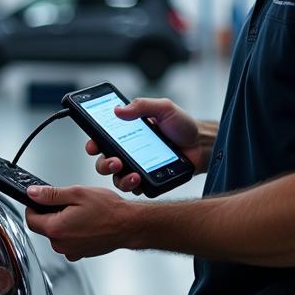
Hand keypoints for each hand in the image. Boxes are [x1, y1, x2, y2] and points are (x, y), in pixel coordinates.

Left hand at [24, 184, 137, 260]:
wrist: (129, 225)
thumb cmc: (108, 210)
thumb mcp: (77, 193)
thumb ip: (51, 194)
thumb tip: (32, 193)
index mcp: (56, 228)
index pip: (30, 219)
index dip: (33, 206)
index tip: (40, 199)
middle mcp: (61, 244)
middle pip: (43, 227)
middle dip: (51, 214)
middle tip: (68, 203)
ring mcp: (71, 251)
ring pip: (56, 234)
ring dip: (63, 223)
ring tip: (81, 213)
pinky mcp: (80, 253)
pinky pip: (68, 241)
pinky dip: (73, 232)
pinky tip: (86, 223)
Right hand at [86, 98, 201, 193]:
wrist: (202, 144)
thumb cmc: (183, 125)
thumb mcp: (163, 108)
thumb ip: (142, 105)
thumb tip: (118, 109)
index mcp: (126, 133)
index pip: (102, 140)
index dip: (92, 144)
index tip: (93, 146)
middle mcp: (128, 152)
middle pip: (104, 162)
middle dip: (104, 164)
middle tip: (115, 161)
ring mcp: (137, 168)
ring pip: (117, 178)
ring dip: (119, 178)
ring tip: (132, 175)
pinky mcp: (148, 182)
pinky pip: (134, 189)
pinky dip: (134, 186)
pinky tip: (140, 180)